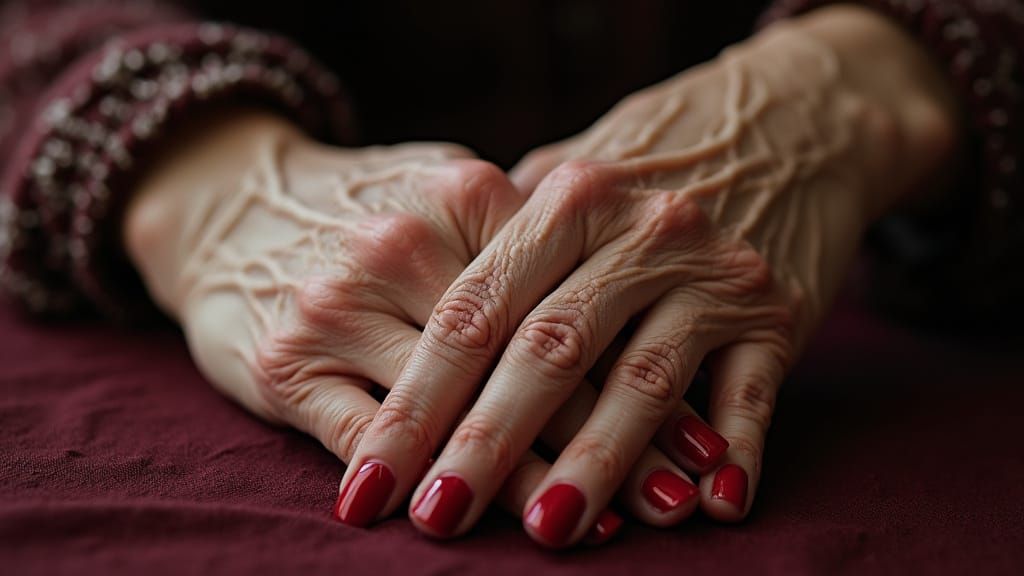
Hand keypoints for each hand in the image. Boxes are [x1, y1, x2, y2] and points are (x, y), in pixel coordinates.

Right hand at [122, 109, 708, 539]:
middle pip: (522, 359)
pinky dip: (425, 485)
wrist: (234, 206)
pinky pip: (370, 440)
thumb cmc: (371, 213)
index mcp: (464, 195)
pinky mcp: (283, 363)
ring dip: (528, 477)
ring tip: (595, 527)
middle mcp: (402, 245)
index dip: (639, 372)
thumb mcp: (452, 199)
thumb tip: (640, 324)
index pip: (570, 301)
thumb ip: (532, 248)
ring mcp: (338, 305)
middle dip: (605, 439)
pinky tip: (466, 522)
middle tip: (672, 500)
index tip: (699, 437)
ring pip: (451, 408)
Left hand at [342, 5, 956, 546]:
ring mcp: (712, 271)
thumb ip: (500, 250)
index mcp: (569, 199)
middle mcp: (640, 230)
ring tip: (546, 530)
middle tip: (435, 517)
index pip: (475, 310)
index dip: (418, 399)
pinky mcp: (778, 311)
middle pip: (549, 349)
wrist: (785, 128)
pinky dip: (733, 453)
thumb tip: (418, 343)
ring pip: (644, 381)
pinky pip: (752, 395)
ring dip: (596, 464)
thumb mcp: (570, 185)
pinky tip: (709, 510)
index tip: (372, 477)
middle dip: (487, 442)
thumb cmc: (648, 171)